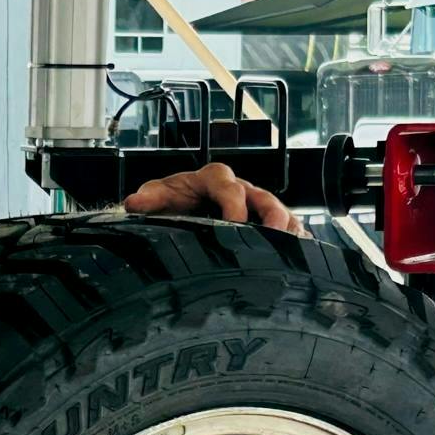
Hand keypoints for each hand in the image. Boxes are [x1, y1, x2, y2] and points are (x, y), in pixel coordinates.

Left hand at [122, 162, 303, 234]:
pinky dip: (294, 240)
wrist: (177, 212)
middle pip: (263, 196)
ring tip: (293, 247)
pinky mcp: (264, 222)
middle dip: (271, 214)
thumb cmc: (171, 201)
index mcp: (213, 179)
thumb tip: (134, 203)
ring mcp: (255, 205)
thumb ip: (148, 199)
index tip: (233, 223)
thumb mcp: (157, 197)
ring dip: (287, 228)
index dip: (233, 203)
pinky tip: (300, 256)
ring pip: (279, 211)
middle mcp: (239, 189)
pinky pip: (286, 227)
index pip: (228, 185)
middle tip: (273, 234)